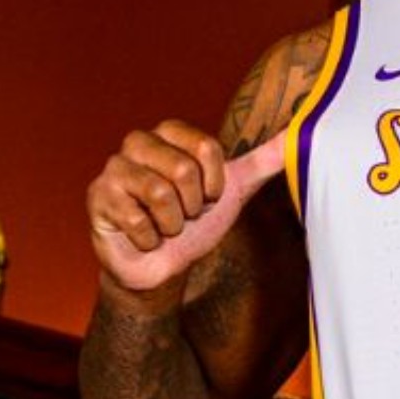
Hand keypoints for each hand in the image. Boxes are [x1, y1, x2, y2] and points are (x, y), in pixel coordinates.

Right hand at [87, 121, 285, 292]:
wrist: (162, 266)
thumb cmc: (196, 222)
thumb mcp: (235, 189)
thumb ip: (264, 161)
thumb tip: (302, 132)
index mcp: (170, 133)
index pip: (207, 146)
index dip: (215, 182)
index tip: (208, 196)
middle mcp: (137, 143)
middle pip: (182, 169)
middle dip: (192, 205)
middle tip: (183, 214)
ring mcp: (113, 169)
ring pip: (159, 193)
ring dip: (172, 224)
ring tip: (164, 225)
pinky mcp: (97, 198)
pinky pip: (137, 219)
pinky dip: (150, 238)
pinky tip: (144, 237)